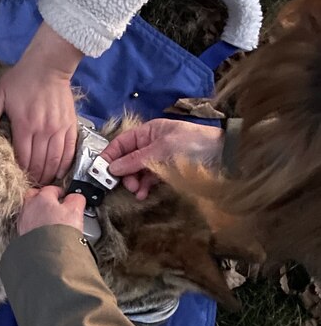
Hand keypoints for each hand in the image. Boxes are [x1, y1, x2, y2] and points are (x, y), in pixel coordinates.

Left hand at [0, 24, 82, 184]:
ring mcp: (58, 128)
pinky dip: (65, 164)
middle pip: (39, 163)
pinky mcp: (70, 125)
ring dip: (49, 175)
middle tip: (30, 187)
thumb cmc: (21, 79)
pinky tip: (59, 173)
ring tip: (43, 183)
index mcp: (25, 125)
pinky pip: (69, 150)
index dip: (20, 172)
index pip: (23, 158)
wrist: (49, 65)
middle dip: (35, 178)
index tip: (17, 180)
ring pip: (55, 160)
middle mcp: (43, 130)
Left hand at [17, 186, 86, 235]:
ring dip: (38, 211)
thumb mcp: (75, 210)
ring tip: (49, 218)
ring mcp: (23, 220)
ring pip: (29, 210)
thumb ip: (76, 199)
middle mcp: (29, 207)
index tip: (66, 198)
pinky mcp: (21, 233)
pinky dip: (34, 224)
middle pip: (35, 195)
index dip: (61, 193)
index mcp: (42, 197)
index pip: (51, 189)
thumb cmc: (59, 231)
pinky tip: (42, 230)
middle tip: (54, 204)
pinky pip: (27, 223)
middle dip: (44, 198)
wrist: (48, 253)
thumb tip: (75, 197)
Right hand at [100, 118, 224, 199]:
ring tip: (137, 191)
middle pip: (127, 159)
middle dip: (123, 172)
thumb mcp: (160, 150)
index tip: (100, 172)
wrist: (224, 156)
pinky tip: (144, 193)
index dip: (109, 156)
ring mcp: (158, 158)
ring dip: (134, 181)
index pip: (120, 143)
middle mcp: (151, 143)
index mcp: (148, 132)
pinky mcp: (167, 171)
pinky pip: (149, 179)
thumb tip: (111, 168)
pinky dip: (145, 186)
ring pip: (136, 171)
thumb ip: (134, 160)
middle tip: (126, 185)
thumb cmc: (192, 145)